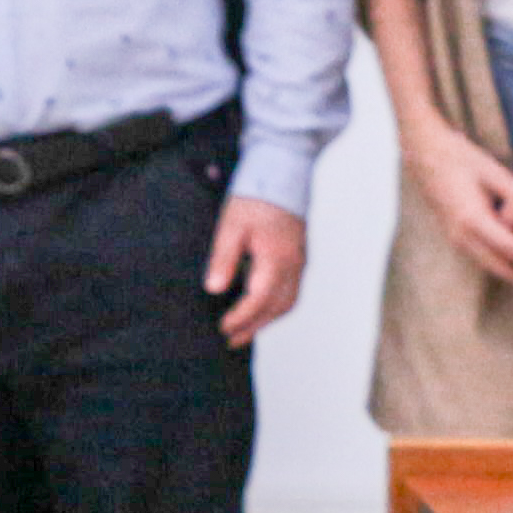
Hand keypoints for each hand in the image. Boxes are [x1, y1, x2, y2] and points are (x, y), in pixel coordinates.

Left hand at [203, 195, 307, 346]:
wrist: (283, 171)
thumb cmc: (255, 196)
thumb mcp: (231, 224)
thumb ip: (223, 258)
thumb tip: (214, 289)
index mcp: (276, 258)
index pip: (259, 299)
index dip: (241, 318)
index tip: (223, 329)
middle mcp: (293, 265)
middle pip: (277, 307)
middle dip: (254, 326)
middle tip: (231, 340)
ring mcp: (299, 262)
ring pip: (288, 302)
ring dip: (266, 319)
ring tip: (244, 331)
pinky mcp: (298, 257)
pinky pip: (291, 291)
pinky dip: (275, 306)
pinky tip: (259, 307)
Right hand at [405, 126, 512, 293]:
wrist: (424, 153)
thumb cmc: (460, 157)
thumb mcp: (492, 171)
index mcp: (471, 218)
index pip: (511, 248)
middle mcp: (462, 235)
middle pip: (501, 267)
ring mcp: (456, 238)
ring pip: (491, 266)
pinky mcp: (457, 237)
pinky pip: (484, 258)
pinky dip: (505, 267)